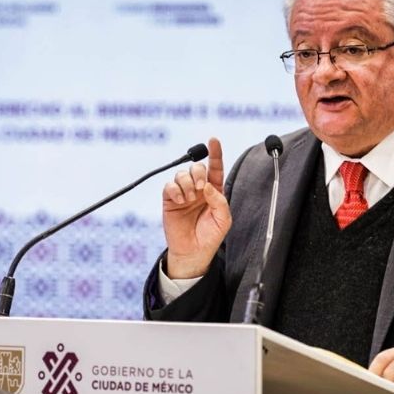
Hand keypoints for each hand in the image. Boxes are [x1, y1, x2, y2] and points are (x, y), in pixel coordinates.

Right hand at [162, 138, 231, 277]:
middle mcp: (198, 189)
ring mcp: (183, 193)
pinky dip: (175, 190)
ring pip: (182, 174)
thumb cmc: (210, 236)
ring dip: (187, 183)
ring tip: (189, 199)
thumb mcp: (223, 219)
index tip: (214, 140)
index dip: (215, 153)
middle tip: (201, 188)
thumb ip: (219, 200)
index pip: (215, 168)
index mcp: (214, 191)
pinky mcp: (170, 200)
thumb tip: (207, 185)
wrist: (192, 252)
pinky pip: (169, 185)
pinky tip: (180, 200)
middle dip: (199, 173)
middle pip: (197, 167)